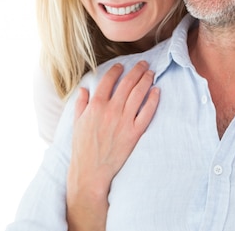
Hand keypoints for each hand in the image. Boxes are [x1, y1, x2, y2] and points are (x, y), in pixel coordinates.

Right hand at [67, 61, 158, 230]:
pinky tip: (157, 91)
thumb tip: (83, 89)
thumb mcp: (76, 122)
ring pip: (138, 94)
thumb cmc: (82, 147)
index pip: (108, 80)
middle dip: (137, 70)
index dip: (116, 70)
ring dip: (146, 80)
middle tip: (144, 64)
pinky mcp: (134, 132)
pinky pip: (147, 112)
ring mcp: (124, 121)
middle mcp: (111, 110)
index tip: (122, 65)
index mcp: (95, 105)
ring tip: (151, 73)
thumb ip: (80, 104)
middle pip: (127, 83)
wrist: (91, 171)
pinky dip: (153, 100)